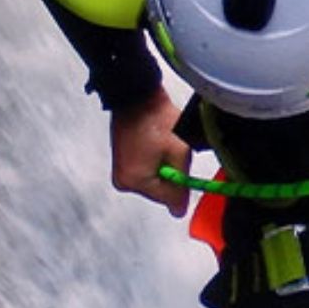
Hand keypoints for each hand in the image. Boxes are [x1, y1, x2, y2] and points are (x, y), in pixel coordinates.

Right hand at [108, 89, 190, 217]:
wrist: (137, 96)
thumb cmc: (156, 119)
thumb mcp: (179, 152)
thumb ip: (181, 184)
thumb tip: (178, 211)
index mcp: (134, 180)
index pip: (168, 198)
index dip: (183, 185)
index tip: (186, 168)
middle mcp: (123, 181)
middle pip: (160, 192)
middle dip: (173, 175)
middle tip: (174, 151)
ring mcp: (121, 172)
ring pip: (156, 182)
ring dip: (166, 169)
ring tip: (165, 146)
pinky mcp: (123, 163)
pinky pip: (147, 172)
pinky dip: (157, 163)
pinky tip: (158, 146)